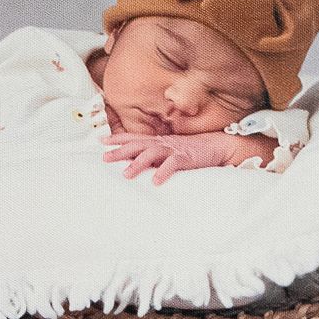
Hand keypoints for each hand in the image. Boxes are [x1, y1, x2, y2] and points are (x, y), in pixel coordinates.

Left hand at [101, 131, 242, 184]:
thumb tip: (138, 162)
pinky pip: (172, 165)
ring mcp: (174, 149)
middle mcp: (163, 143)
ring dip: (138, 163)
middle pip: (138, 144)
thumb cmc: (192, 151)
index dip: (119, 138)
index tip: (102, 141)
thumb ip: (156, 155)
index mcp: (159, 141)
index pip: (135, 137)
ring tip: (126, 174)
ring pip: (152, 154)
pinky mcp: (185, 158)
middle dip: (120, 151)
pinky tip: (155, 181)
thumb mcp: (170, 151)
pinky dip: (163, 172)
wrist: (216, 146)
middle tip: (105, 158)